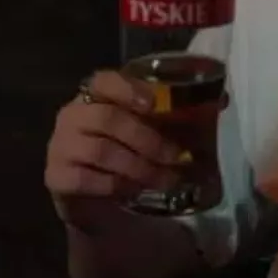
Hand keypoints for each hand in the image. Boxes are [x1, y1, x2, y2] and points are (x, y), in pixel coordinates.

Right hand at [45, 70, 184, 231]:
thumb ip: (176, 113)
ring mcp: (59, 145)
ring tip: (166, 179)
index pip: (104, 80)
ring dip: (140, 166)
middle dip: (148, 138)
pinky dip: (117, 185)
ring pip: (102, 150)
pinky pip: (87, 179)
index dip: (128, 88)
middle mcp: (72, 114)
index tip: (154, 104)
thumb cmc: (126, 152)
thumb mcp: (148, 129)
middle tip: (177, 156)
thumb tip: (221, 99)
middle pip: (108, 118)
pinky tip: (135, 191)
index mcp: (95, 95)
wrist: (95, 197)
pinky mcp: (55, 176)